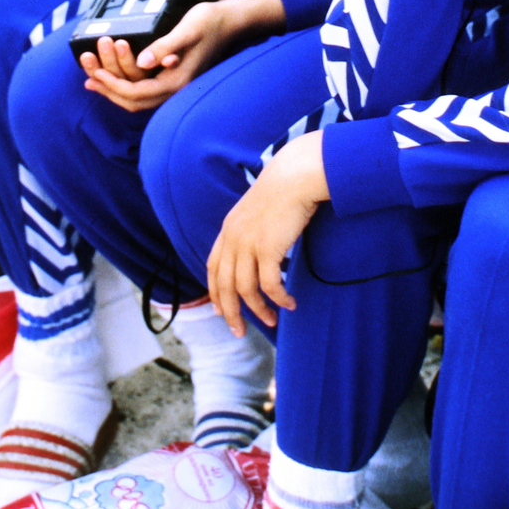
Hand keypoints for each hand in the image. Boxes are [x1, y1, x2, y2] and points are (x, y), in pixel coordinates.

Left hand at [79, 0, 269, 113]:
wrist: (231, 22)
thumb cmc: (211, 22)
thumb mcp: (187, 29)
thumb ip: (165, 45)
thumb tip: (142, 61)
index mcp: (178, 81)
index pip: (138, 93)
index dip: (113, 85)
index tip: (95, 74)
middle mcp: (175, 88)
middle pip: (134, 101)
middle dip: (109, 90)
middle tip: (88, 77)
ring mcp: (174, 85)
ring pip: (137, 98)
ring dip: (113, 88)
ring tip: (92, 78)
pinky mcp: (171, 77)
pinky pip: (143, 89)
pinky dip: (124, 85)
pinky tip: (112, 77)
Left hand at [207, 132, 328, 332]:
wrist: (294, 176)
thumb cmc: (284, 190)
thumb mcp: (258, 210)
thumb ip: (252, 229)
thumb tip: (261, 250)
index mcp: (229, 229)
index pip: (214, 267)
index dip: (215, 292)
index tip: (221, 311)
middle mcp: (233, 238)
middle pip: (224, 285)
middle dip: (230, 313)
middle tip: (240, 332)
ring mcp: (248, 244)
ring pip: (246, 290)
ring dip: (259, 310)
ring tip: (272, 321)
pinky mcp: (268, 249)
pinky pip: (270, 285)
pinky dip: (279, 298)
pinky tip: (289, 304)